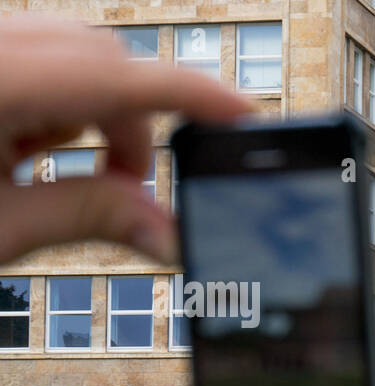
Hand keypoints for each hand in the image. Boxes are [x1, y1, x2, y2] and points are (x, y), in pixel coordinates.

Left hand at [0, 16, 248, 264]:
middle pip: (101, 60)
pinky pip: (33, 56)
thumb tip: (168, 234)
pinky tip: (20, 148)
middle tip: (125, 189)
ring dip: (91, 113)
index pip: (115, 76)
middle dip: (131, 124)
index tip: (245, 116)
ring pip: (69, 54)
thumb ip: (88, 219)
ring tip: (60, 173)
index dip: (190, 94)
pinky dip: (51, 101)